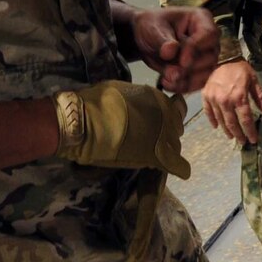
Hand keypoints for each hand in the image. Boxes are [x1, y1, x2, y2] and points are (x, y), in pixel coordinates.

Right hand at [55, 82, 191, 178]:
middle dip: (165, 135)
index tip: (154, 125)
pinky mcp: (158, 156)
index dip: (165, 120)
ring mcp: (164, 136)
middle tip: (148, 141)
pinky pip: (179, 166)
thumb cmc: (94, 104)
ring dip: (166, 150)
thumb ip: (139, 99)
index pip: (174, 111)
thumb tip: (143, 105)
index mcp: (157, 98)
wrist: (83, 123)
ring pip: (176, 147)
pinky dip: (178, 168)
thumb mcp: (121, 91)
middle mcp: (166, 115)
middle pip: (175, 130)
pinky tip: (175, 170)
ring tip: (149, 154)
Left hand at [126, 5, 219, 93]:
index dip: (196, 49)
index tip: (181, 61)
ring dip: (187, 80)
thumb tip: (170, 52)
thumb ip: (162, 40)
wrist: (146, 38)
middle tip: (170, 72)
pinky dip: (184, 87)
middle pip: (210, 57)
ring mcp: (207, 55)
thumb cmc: (152, 25)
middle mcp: (209, 38)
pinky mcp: (201, 70)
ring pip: (207, 73)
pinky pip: (199, 82)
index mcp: (201, 19)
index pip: (208, 34)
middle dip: (190, 68)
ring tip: (166, 79)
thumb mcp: (153, 28)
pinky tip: (168, 84)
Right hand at [202, 59, 261, 148]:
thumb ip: (259, 97)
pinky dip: (213, 120)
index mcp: (239, 97)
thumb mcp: (254, 81)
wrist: (224, 57)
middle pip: (232, 123)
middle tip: (243, 142)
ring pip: (221, 120)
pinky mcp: (206, 96)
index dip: (250, 131)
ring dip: (227, 130)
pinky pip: (208, 112)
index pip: (246, 120)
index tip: (253, 140)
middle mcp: (226, 100)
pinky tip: (217, 127)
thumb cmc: (241, 69)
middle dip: (239, 134)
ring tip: (232, 136)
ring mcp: (214, 99)